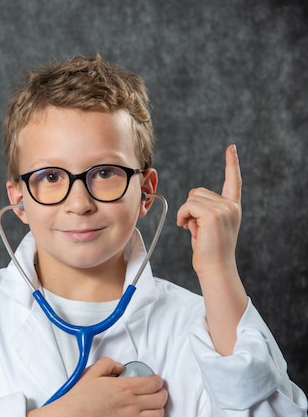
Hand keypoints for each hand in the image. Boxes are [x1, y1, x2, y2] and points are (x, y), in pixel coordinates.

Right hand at [27, 357, 167, 416]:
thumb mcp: (92, 372)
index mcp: (124, 387)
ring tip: (151, 408)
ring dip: (158, 410)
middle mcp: (131, 404)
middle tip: (156, 394)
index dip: (158, 381)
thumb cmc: (79, 397)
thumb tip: (122, 367)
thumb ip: (109, 364)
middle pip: (161, 399)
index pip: (154, 383)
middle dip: (162, 394)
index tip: (155, 381)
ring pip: (158, 416)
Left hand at [176, 145, 241, 276]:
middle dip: (191, 208)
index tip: (231, 148)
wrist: (215, 269)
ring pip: (192, 198)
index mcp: (232, 208)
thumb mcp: (207, 227)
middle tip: (195, 228)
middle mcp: (231, 206)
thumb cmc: (209, 253)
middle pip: (199, 191)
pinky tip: (187, 228)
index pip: (233, 181)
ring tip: (193, 230)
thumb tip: (192, 197)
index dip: (232, 164)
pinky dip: (183, 215)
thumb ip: (203, 210)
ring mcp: (224, 209)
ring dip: (186, 213)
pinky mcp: (213, 214)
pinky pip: (188, 205)